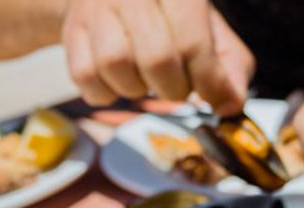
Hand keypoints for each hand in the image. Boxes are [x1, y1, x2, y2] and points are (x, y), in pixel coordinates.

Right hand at [62, 0, 252, 115]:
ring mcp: (98, 6)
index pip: (194, 42)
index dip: (209, 82)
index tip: (217, 101)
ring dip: (137, 89)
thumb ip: (228, 64)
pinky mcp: (72, 29)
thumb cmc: (166, 15)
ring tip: (145, 79)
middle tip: (178, 87)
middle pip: (156, 58)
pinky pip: (86, 77)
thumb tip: (230, 103)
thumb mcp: (206, 27)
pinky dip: (106, 92)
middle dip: (174, 88)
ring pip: (116, 65)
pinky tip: (118, 80)